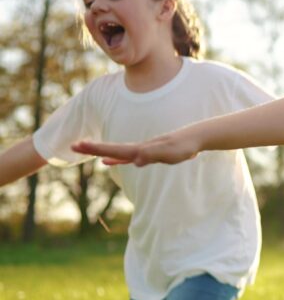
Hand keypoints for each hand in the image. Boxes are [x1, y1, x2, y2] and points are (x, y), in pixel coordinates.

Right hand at [72, 133, 199, 165]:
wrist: (195, 137)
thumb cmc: (183, 147)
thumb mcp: (169, 153)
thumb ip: (153, 155)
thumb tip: (135, 160)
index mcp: (141, 149)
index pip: (114, 150)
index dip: (96, 149)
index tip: (78, 145)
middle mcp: (139, 148)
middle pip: (110, 148)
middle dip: (92, 148)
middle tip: (72, 145)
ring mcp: (142, 150)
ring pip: (116, 152)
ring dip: (99, 152)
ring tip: (83, 150)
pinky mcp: (147, 154)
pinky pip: (126, 157)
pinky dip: (115, 159)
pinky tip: (108, 162)